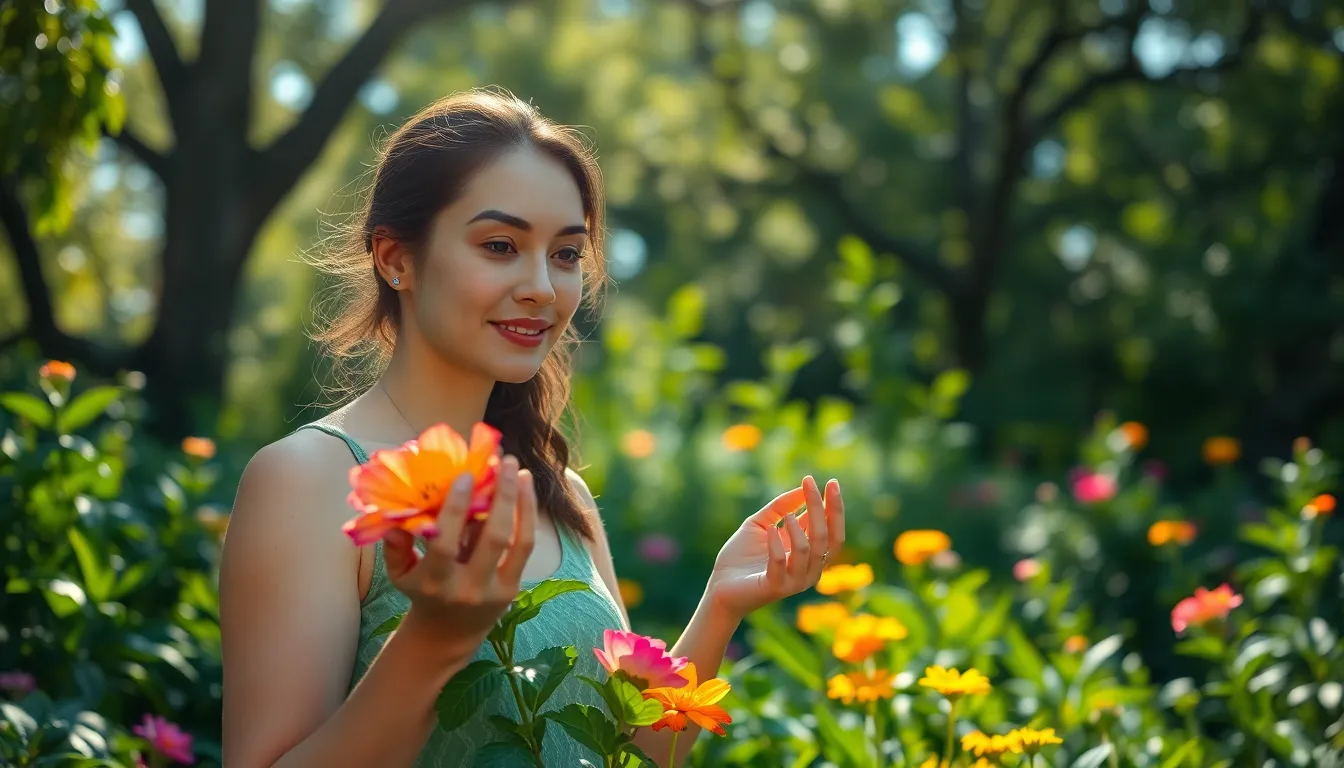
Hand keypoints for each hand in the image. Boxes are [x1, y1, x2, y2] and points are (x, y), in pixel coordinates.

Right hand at [383, 455, 536, 663]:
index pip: (447, 543)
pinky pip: (525, 548)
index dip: (456, 508)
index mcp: (435, 582)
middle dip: (501, 496)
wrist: (447, 634)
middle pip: (492, 538)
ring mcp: (495, 589)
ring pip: (518, 541)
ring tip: (521, 471)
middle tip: (502, 461)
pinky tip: (526, 492)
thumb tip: (393, 521)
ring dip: (521, 502)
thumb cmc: (422, 592)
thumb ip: (394, 547)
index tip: (464, 475)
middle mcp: (468, 587)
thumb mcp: (400, 574)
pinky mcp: (512, 588)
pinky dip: (528, 517)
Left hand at [706, 475, 845, 619]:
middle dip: (821, 508)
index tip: (831, 482)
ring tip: (784, 516)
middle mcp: (808, 569)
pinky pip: (780, 563)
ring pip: (808, 550)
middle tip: (811, 484)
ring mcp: (793, 581)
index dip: (833, 506)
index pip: (831, 530)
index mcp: (808, 554)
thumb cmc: (741, 556)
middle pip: (825, 537)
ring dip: (798, 528)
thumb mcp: (761, 523)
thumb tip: (802, 488)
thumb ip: (781, 507)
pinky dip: (775, 544)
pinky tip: (769, 530)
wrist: (720, 587)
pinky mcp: (775, 588)